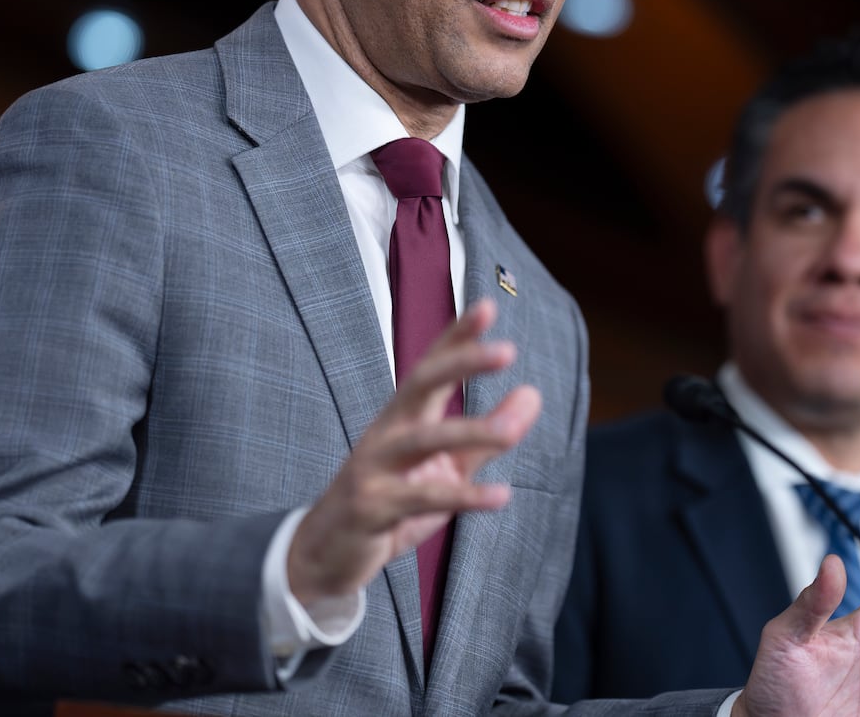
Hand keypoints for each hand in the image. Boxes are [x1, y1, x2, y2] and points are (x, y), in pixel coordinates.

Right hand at [287, 297, 540, 604]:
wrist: (325, 553)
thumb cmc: (390, 501)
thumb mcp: (445, 467)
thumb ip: (488, 435)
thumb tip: (533, 394)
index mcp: (402, 417)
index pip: (432, 367)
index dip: (457, 337)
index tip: (487, 306)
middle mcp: (386, 433)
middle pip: (421, 385)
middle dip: (461, 364)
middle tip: (507, 350)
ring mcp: (373, 468)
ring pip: (423, 440)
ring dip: (471, 431)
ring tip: (513, 431)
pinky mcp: (371, 508)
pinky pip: (421, 498)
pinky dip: (464, 497)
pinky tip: (500, 494)